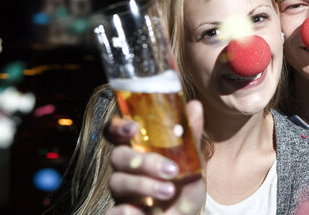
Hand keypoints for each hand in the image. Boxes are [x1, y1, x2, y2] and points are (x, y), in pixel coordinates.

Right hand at [104, 100, 204, 214]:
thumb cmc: (185, 190)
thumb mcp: (193, 164)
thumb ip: (191, 136)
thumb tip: (194, 105)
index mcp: (139, 151)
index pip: (117, 133)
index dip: (118, 127)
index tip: (133, 128)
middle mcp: (127, 170)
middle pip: (117, 156)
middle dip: (143, 161)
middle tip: (170, 169)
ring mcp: (122, 193)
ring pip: (117, 181)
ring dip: (145, 185)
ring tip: (170, 191)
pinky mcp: (120, 214)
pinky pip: (114, 211)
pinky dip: (130, 211)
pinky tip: (148, 213)